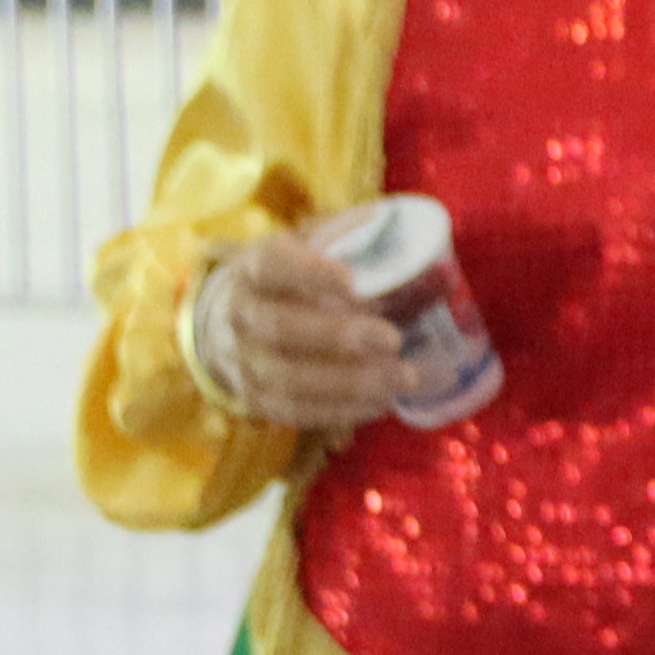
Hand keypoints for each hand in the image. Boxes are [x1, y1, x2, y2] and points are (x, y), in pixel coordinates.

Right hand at [186, 230, 413, 436]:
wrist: (227, 322)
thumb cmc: (287, 279)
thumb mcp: (309, 247)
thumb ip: (356, 243)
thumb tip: (426, 253)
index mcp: (252, 268)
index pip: (271, 265)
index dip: (308, 272)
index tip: (352, 279)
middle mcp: (239, 314)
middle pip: (279, 328)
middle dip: (338, 336)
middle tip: (394, 338)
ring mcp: (241, 360)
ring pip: (287, 377)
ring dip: (348, 382)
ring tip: (402, 378)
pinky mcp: (253, 398)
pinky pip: (292, 411)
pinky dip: (338, 411)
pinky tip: (380, 403)